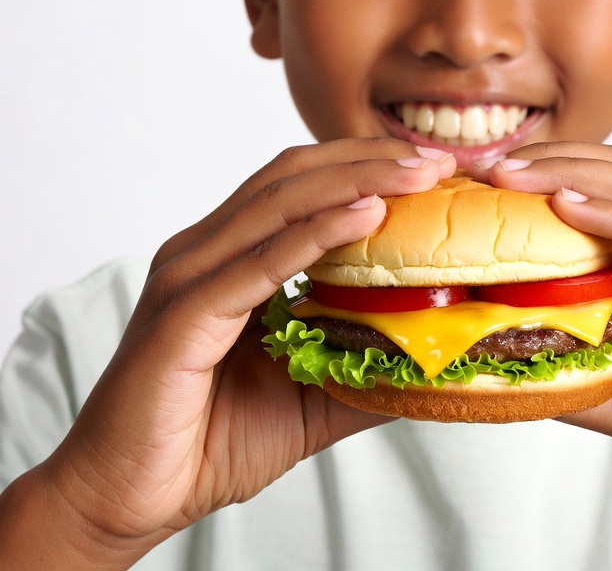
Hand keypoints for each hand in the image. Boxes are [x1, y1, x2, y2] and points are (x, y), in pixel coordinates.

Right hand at [15, 140, 455, 567]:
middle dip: (370, 159)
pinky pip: (258, 264)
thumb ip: (364, 365)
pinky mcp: (182, 316)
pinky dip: (315, 235)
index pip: (303, 184)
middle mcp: (204, 250)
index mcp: (228, 254)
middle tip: (437, 161)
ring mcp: (188, 276)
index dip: (367, 164)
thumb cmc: (211, 441)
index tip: (433, 167)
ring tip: (417, 176)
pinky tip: (366, 216)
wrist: (128, 499)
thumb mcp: (312, 394)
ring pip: (279, 204)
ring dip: (355, 181)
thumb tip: (435, 358)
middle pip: (294, 176)